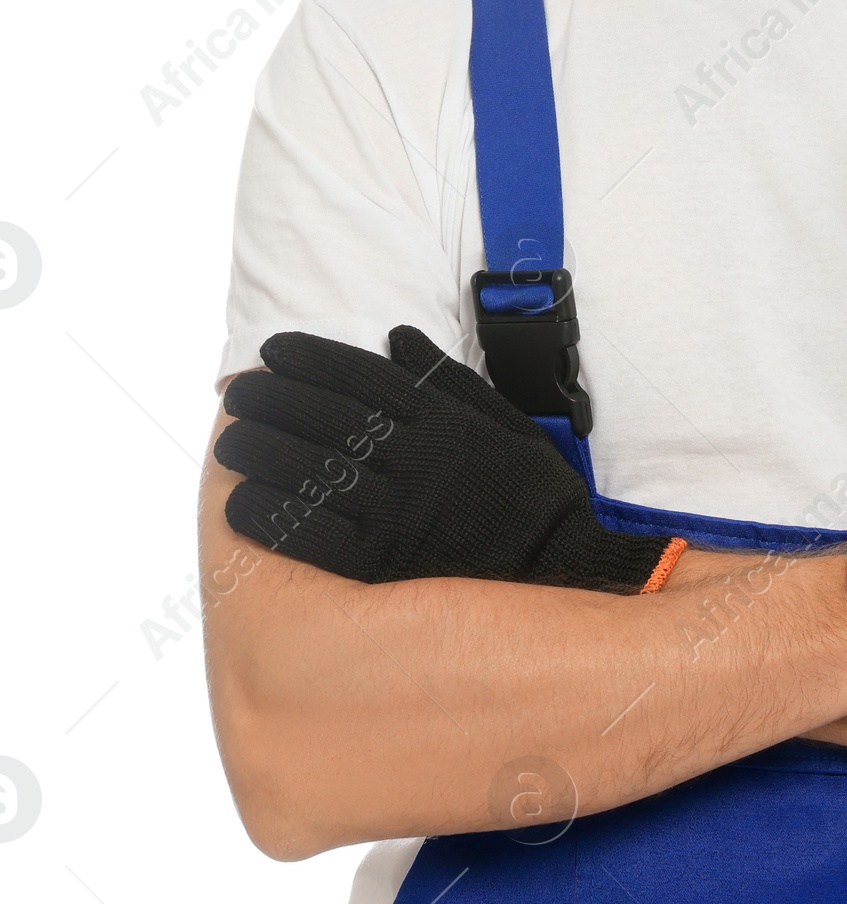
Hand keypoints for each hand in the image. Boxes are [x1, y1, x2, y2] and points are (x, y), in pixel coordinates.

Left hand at [215, 326, 684, 591]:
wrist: (560, 565)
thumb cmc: (530, 493)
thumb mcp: (501, 420)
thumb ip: (446, 379)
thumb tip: (397, 338)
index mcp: (440, 421)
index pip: (360, 376)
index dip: (310, 358)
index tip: (273, 349)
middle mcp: (414, 460)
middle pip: (324, 418)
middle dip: (273, 399)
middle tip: (237, 393)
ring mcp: (396, 512)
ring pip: (310, 472)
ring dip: (260, 453)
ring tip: (229, 442)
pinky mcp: (382, 564)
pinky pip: (312, 536)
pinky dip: (272, 517)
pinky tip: (241, 503)